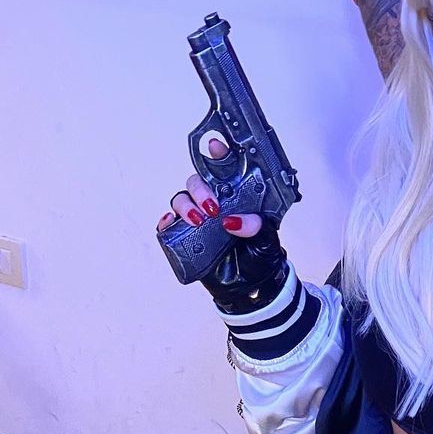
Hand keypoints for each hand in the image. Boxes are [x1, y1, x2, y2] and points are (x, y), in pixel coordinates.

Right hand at [156, 138, 287, 313]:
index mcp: (238, 196)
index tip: (216, 146)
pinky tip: (168, 223)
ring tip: (197, 219)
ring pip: (181, 199)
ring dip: (184, 205)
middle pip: (197, 181)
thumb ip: (256, 226)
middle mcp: (216, 202)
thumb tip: (232, 221)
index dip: (219, 153)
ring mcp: (200, 219)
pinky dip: (164, 221)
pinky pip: (168, 225)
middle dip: (200, 188)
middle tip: (212, 206)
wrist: (249, 287)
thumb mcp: (266, 238)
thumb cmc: (260, 256)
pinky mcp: (186, 238)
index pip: (226, 168)